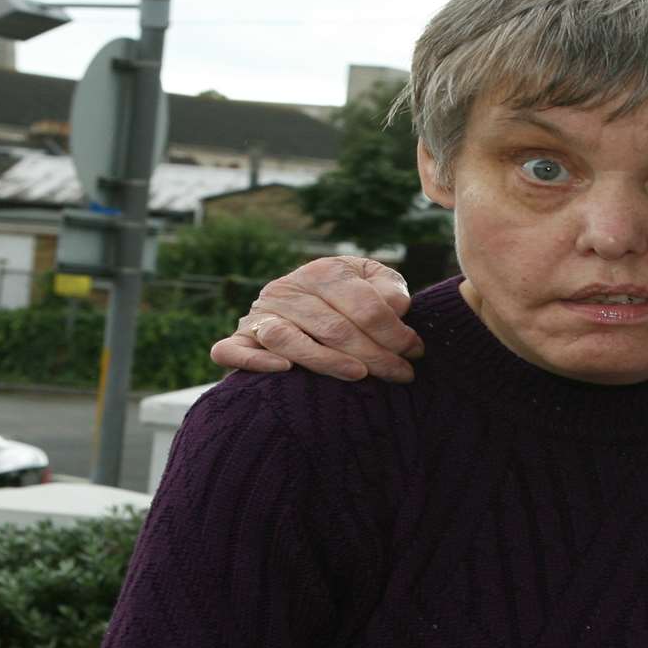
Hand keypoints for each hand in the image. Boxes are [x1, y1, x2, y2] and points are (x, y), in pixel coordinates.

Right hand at [210, 257, 422, 381]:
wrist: (311, 306)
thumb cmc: (352, 300)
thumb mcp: (376, 284)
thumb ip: (389, 290)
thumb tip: (396, 308)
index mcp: (324, 272)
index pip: (364, 305)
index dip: (394, 332)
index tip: (415, 352)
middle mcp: (287, 289)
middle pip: (332, 327)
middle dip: (374, 355)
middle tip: (401, 374)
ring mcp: (260, 314)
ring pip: (287, 339)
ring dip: (325, 361)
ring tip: (359, 376)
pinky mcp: (239, 339)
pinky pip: (231, 351)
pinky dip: (254, 361)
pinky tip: (285, 370)